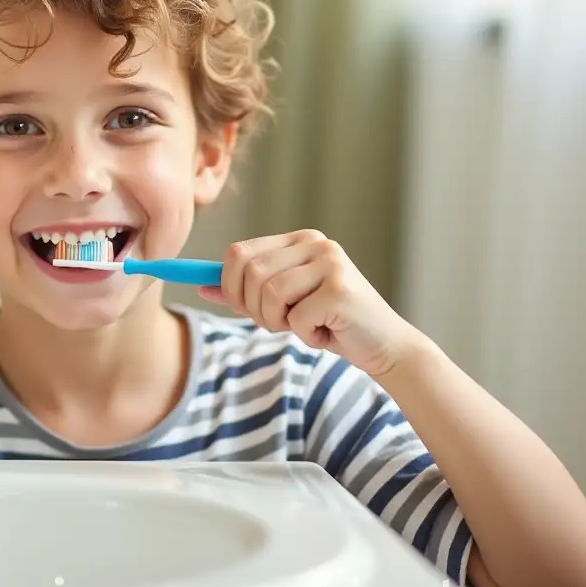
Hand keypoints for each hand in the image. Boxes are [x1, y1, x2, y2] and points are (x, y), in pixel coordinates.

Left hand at [198, 230, 424, 376]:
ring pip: (269, 294)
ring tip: (304, 327)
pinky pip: (296, 317)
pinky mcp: (340, 289)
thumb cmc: (330, 323)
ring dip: (279, 322)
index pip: (238, 252)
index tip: (242, 308)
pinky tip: (327, 333)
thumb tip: (202, 287)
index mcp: (299, 240)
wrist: (383, 346)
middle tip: (278, 323)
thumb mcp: (283, 305)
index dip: (229, 286)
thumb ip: (246, 292)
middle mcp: (315, 243)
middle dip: (252, 307)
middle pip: (249, 271)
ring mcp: (330, 263)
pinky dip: (305, 335)